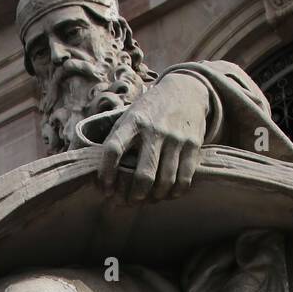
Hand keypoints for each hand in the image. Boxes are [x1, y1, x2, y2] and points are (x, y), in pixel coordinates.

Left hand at [99, 73, 209, 199]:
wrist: (185, 90)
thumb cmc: (150, 110)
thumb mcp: (130, 116)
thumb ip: (117, 139)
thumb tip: (100, 173)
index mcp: (132, 122)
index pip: (113, 149)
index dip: (106, 173)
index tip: (105, 189)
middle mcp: (153, 130)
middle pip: (143, 175)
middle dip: (135, 195)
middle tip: (130, 202)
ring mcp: (175, 138)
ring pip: (165, 181)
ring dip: (155, 197)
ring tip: (149, 199)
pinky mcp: (192, 144)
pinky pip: (184, 178)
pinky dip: (175, 192)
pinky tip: (168, 193)